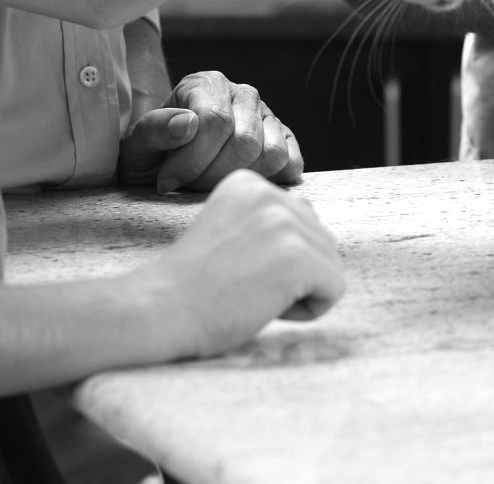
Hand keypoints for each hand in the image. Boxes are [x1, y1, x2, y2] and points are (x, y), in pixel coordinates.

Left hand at [118, 70, 303, 194]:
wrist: (166, 162)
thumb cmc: (152, 153)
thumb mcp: (136, 144)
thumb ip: (154, 129)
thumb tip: (187, 125)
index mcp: (207, 84)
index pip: (214, 121)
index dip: (192, 160)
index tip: (168, 182)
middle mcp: (242, 93)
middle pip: (245, 142)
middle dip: (213, 175)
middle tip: (189, 186)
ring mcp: (267, 115)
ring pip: (271, 154)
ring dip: (239, 179)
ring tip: (211, 183)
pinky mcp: (284, 139)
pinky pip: (290, 162)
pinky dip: (271, 179)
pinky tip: (240, 183)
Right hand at [136, 170, 345, 356]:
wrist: (159, 310)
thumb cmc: (190, 285)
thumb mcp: (228, 230)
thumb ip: (267, 218)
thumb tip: (312, 214)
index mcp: (248, 182)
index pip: (299, 220)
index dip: (273, 258)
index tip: (231, 267)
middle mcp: (269, 192)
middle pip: (321, 240)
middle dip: (293, 274)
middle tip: (241, 284)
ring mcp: (283, 221)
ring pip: (331, 265)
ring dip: (300, 291)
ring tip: (252, 293)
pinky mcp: (297, 256)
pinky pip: (334, 289)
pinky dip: (309, 309)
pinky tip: (266, 306)